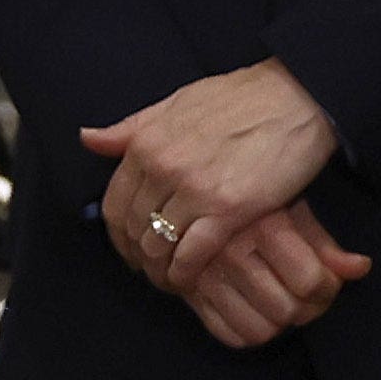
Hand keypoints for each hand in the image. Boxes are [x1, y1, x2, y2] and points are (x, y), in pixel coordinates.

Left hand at [86, 60, 343, 302]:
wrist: (293, 99)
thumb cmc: (237, 99)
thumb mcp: (173, 104)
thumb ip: (130, 129)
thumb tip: (87, 139)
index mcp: (145, 143)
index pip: (114, 203)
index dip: (117, 234)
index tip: (127, 249)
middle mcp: (162, 167)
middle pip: (133, 228)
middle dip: (137, 256)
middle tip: (148, 270)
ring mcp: (194, 190)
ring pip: (159, 244)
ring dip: (159, 269)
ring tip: (168, 279)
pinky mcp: (230, 209)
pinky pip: (192, 253)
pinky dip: (185, 273)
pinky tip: (188, 280)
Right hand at [167, 201, 370, 349]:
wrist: (187, 179)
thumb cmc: (248, 191)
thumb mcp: (289, 204)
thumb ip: (323, 242)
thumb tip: (361, 268)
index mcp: (260, 224)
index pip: (311, 282)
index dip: (327, 288)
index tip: (324, 279)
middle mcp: (229, 250)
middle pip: (286, 310)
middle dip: (305, 309)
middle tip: (303, 294)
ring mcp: (203, 272)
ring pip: (258, 330)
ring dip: (276, 323)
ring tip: (277, 301)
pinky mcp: (185, 289)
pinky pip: (227, 334)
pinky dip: (245, 330)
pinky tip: (251, 308)